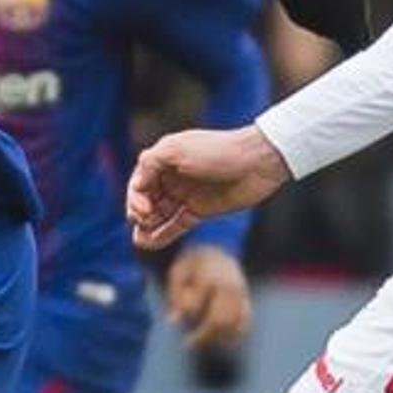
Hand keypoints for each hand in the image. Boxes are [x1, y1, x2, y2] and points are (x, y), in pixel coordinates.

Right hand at [128, 126, 292, 249]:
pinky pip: (175, 226)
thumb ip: (151, 163)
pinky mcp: (200, 211)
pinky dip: (162, 235)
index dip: (135, 197)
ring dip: (146, 228)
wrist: (257, 162)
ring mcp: (186, 195)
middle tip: (143, 220)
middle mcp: (172, 178)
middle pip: (146, 200)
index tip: (144, 209)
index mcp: (164, 160)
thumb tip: (136, 186)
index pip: (139, 183)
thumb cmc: (218, 150)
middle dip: (138, 213)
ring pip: (159, 215)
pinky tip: (149, 243)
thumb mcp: (177, 149)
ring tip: (140, 240)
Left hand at [162, 244, 251, 351]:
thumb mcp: (177, 273)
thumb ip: (174, 296)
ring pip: (232, 325)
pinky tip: (222, 341)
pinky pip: (246, 321)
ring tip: (202, 342)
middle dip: (202, 336)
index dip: (184, 317)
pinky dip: (235, 333)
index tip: (174, 322)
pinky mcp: (246, 298)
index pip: (196, 307)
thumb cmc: (191, 264)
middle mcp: (228, 286)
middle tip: (187, 344)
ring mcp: (240, 293)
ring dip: (217, 338)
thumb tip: (172, 322)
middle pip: (217, 321)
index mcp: (208, 277)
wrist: (216, 248)